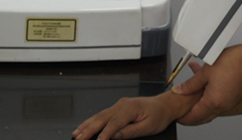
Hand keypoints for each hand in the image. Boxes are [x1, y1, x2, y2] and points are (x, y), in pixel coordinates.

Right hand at [72, 90, 200, 139]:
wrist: (165, 105)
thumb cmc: (159, 115)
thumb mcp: (149, 127)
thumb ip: (131, 132)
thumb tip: (115, 136)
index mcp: (131, 107)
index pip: (114, 123)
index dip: (104, 134)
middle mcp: (123, 104)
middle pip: (102, 118)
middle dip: (88, 130)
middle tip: (78, 139)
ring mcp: (119, 104)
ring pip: (99, 116)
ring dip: (86, 125)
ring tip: (76, 134)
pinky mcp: (118, 107)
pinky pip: (102, 114)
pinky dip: (91, 121)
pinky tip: (84, 126)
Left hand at [173, 43, 241, 124]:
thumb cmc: (232, 63)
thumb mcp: (205, 71)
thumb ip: (190, 84)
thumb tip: (178, 90)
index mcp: (213, 102)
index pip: (194, 117)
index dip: (184, 118)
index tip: (177, 117)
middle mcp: (222, 106)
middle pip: (203, 118)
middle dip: (191, 117)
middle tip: (182, 114)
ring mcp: (229, 104)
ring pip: (211, 112)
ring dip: (201, 110)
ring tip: (192, 102)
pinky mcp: (234, 99)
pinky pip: (219, 106)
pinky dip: (211, 104)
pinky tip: (206, 93)